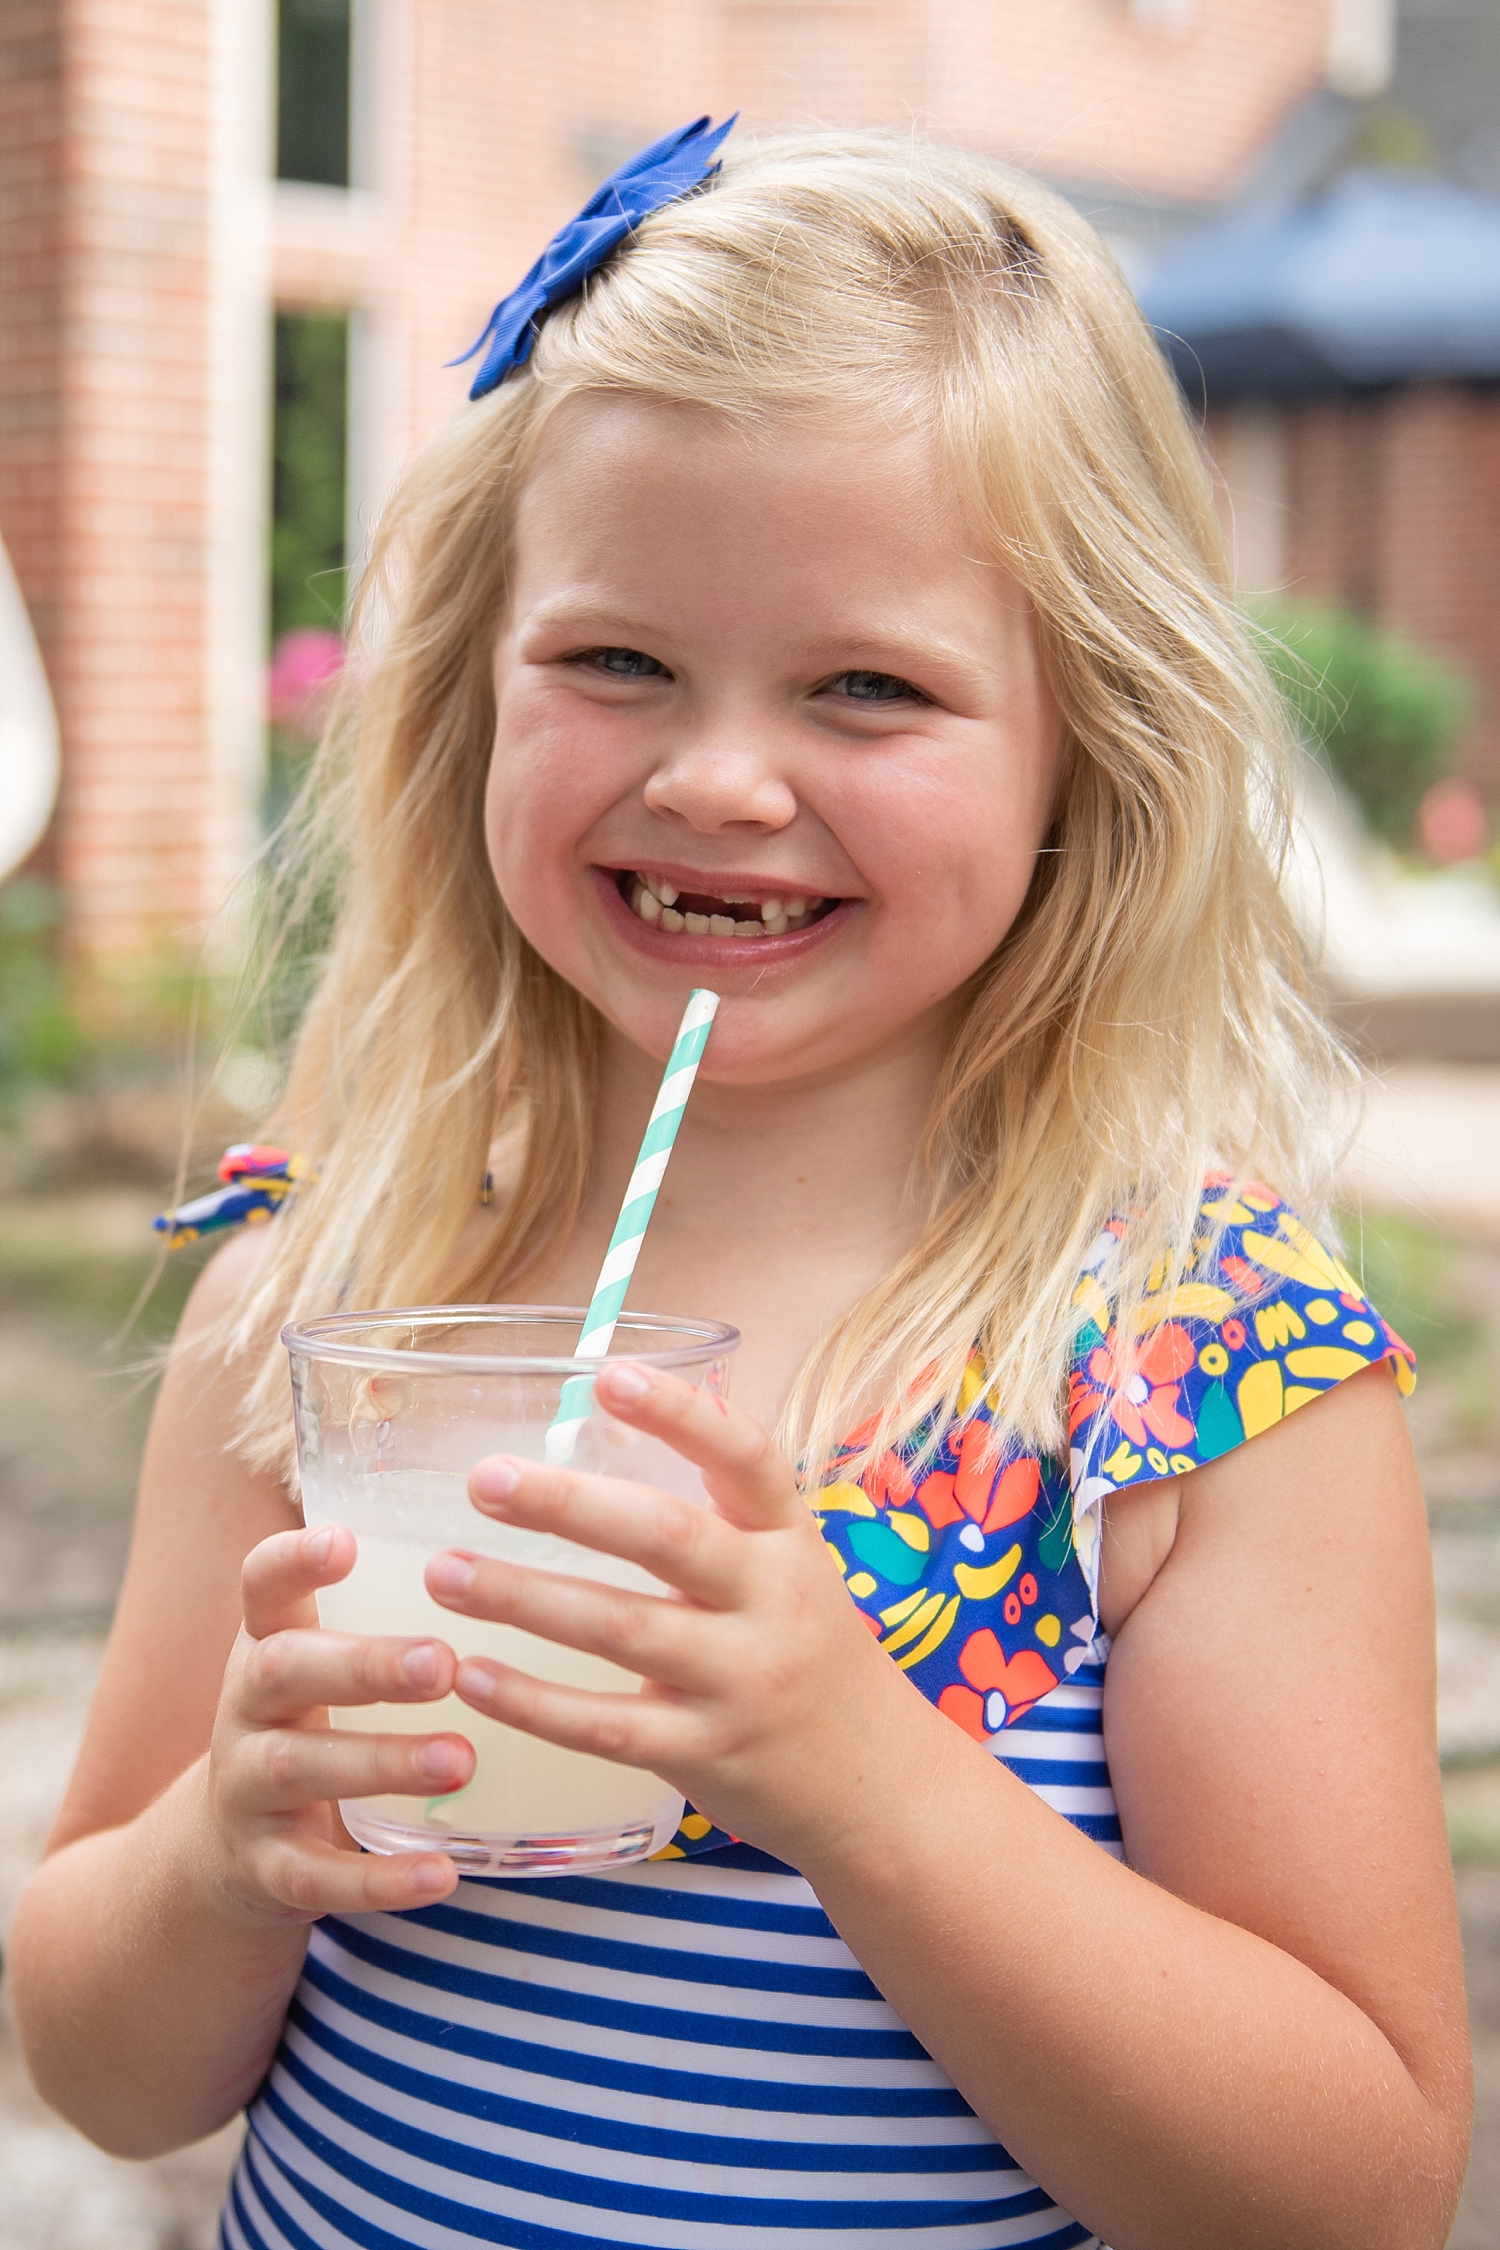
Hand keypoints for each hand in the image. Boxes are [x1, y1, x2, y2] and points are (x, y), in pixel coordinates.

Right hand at [202, 1524, 476, 1920]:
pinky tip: (443, 1874)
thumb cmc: (317, 1720)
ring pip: (302, 1769)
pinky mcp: (266, 1870)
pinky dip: (378, 1880)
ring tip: (462, 1759)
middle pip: (282, 1671)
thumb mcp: (328, 1654)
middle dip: (363, 1665)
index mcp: (270, 1641)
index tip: (346, 1540)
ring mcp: (247, 1789)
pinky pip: (315, 1878)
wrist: (227, 1848)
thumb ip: (391, 1603)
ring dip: (382, 1762)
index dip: (293, 1560)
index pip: (261, 1584)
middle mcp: (246, 1707)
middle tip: (443, 1663)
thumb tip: (529, 1519)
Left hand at [426, 1362, 945, 1871]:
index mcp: (789, 1540)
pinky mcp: (705, 1753)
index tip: (606, 1375)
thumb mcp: (785, 1569)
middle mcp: (772, 1601)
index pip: (744, 1456)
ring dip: (525, 1598)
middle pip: (666, 1537)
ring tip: (448, 1572)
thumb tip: (593, 1433)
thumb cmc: (805, 1653)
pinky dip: (534, 1702)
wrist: (875, 1783)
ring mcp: (740, 1681)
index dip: (680, 1412)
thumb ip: (712, 1516)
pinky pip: (607, 1726)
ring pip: (622, 1630)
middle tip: (485, 1478)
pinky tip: (473, 1677)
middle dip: (568, 1505)